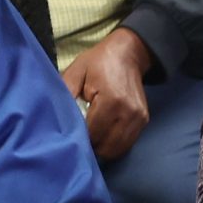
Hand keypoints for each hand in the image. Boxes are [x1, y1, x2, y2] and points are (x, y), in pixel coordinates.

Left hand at [62, 26, 153, 160]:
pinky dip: (114, 143)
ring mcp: (139, 118)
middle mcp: (128, 113)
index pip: (92, 135)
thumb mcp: (75, 72)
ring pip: (117, 150)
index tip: (70, 134)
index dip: (79, 139)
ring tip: (93, 136)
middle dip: (91, 146)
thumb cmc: (98, 62)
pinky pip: (127, 143)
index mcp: (111, 101)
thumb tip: (58, 121)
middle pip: (106, 147)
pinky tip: (104, 133)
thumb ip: (65, 96)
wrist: (129, 53)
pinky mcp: (144, 121)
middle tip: (80, 137)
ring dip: (103, 147)